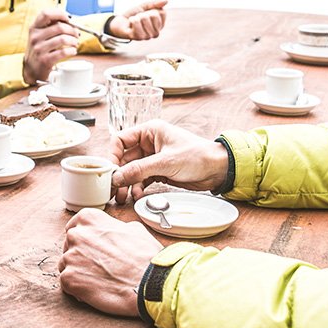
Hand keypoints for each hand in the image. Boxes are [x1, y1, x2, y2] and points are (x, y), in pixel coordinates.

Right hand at [23, 8, 79, 85]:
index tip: (70, 18)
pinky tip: (72, 51)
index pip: (46, 14)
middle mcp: (35, 37)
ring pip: (63, 39)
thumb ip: (52, 26)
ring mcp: (39, 49)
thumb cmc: (40, 50)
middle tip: (77, 34)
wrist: (32, 70)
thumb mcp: (40, 36)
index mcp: (34, 28)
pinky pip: (63, 52)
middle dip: (72, 30)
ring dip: (74, 41)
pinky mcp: (45, 60)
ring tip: (75, 43)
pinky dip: (72, 50)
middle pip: (59, 27)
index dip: (60, 13)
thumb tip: (72, 21)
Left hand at [59, 208, 163, 317]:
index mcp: (89, 218)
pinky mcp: (69, 279)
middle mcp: (76, 235)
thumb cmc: (145, 257)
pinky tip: (96, 290)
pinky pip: (67, 283)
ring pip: (67, 265)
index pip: (75, 227)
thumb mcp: (134, 229)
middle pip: (69, 246)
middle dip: (80, 256)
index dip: (84, 240)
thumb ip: (115, 227)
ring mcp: (70, 257)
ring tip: (100, 280)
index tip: (92, 248)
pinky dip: (78, 289)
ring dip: (79, 272)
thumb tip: (113, 232)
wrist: (148, 283)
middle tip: (99, 267)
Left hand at [107, 0, 168, 40]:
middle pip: (154, 15)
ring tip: (134, 21)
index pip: (162, 12)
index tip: (146, 13)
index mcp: (160, 25)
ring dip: (137, 16)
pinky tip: (130, 24)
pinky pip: (136, 22)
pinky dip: (131, 19)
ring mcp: (148, 36)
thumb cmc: (134, 15)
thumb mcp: (144, 7)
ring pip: (144, 18)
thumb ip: (155, 4)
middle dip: (144, 12)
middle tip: (139, 17)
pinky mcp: (138, 37)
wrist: (119, 23)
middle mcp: (156, 33)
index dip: (152, 9)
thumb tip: (166, 1)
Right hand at [111, 120, 229, 203]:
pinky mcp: (159, 171)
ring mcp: (154, 158)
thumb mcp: (166, 162)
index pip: (120, 140)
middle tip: (113, 189)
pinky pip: (142, 179)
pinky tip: (137, 195)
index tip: (110, 171)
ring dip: (127, 183)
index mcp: (150, 131)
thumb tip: (116, 177)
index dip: (112, 155)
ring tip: (123, 196)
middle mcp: (150, 143)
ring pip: (132, 171)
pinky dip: (138, 187)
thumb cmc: (198, 156)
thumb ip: (139, 169)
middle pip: (125, 158)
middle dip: (119, 174)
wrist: (218, 170)